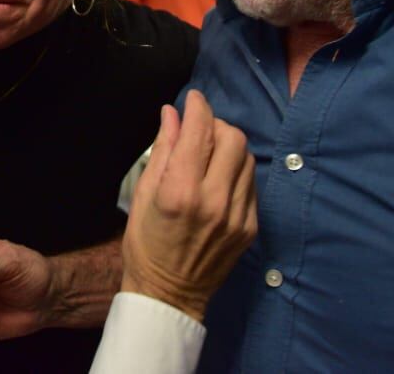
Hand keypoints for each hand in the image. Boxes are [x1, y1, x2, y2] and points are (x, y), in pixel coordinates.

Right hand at [120, 90, 256, 321]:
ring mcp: (237, 215)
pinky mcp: (250, 227)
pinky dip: (236, 171)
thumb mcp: (143, 193)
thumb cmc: (146, 243)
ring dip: (229, 146)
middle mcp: (213, 200)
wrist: (169, 293)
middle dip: (215, 125)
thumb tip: (171, 114)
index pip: (199, 131)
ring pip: (246, 157)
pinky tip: (219, 178)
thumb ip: (163, 150)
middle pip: (232, 138)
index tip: (193, 99)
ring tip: (210, 154)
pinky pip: (250, 183)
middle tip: (199, 130)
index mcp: (180, 191)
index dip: (197, 107)